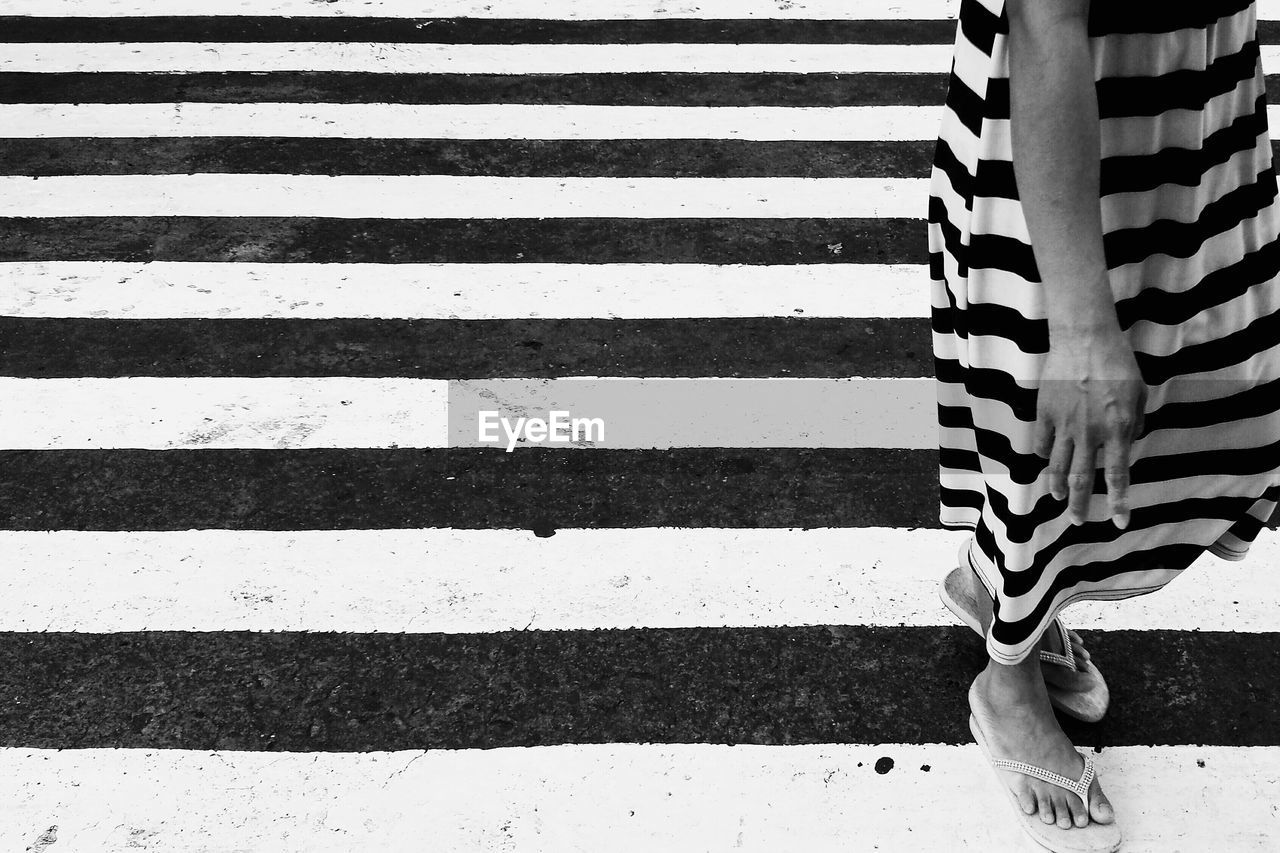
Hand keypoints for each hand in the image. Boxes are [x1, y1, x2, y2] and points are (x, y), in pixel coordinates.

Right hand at [1033, 325, 1146, 527]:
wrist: (1084, 338)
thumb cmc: (1117, 362)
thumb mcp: (1138, 394)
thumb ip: (1133, 423)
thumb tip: (1125, 443)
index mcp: (1117, 429)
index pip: (1118, 475)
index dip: (1118, 501)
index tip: (1118, 521)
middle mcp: (1089, 433)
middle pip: (1081, 479)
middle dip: (1079, 505)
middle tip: (1077, 521)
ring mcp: (1064, 424)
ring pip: (1057, 466)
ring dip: (1057, 486)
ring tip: (1058, 497)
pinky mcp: (1044, 412)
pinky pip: (1042, 443)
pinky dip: (1045, 455)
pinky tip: (1048, 459)